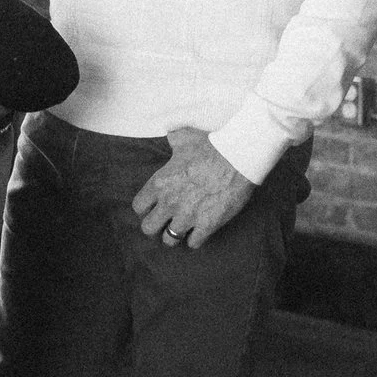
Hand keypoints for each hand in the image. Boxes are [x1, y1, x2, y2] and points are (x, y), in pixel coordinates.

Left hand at [133, 128, 254, 249]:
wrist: (238, 158)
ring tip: (181, 230)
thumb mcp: (185, 137)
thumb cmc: (211, 146)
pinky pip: (193, 243)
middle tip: (165, 221)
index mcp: (160, 183)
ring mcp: (187, 216)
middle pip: (148, 228)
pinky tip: (199, 232)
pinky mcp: (206, 225)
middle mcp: (169, 202)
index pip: (138, 207)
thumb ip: (173, 138)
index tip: (153, 207)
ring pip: (169, 240)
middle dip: (155, 226)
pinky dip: (196, 240)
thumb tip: (170, 133)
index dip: (145, 209)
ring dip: (174, 235)